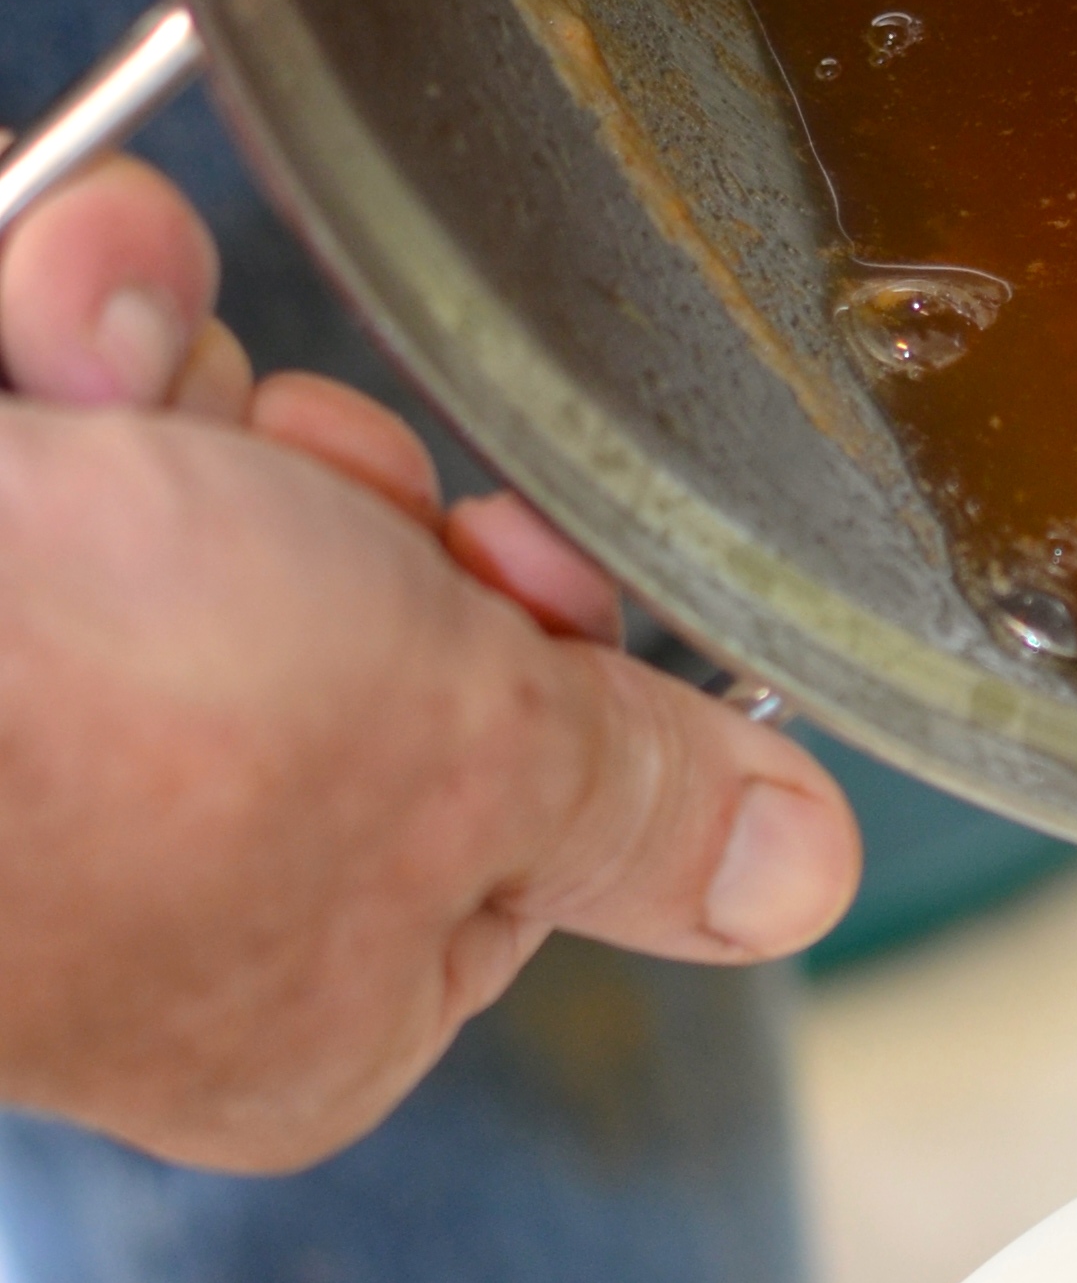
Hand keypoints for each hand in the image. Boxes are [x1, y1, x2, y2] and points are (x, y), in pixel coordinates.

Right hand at [0, 155, 861, 1167]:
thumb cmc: (95, 732)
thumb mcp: (466, 762)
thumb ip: (632, 802)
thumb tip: (794, 870)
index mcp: (309, 983)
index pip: (513, 786)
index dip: (537, 651)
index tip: (516, 586)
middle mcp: (158, 850)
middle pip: (365, 588)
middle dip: (347, 488)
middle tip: (301, 509)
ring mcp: (26, 679)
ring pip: (210, 441)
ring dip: (190, 377)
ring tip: (113, 414)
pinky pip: (64, 345)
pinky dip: (65, 299)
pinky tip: (47, 339)